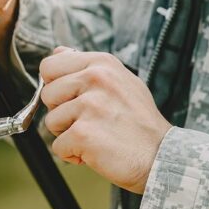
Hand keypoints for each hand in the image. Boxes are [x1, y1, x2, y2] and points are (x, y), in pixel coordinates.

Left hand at [39, 48, 171, 193]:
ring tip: (96, 135)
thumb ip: (87, 67)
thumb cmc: (139, 123)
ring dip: (68, 134)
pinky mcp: (83, 133)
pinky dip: (73, 154)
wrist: (162, 156)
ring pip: (51, 121)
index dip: (55, 85)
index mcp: (101, 64)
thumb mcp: (120, 81)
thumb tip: (59, 52)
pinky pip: (57, 146)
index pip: (50, 65)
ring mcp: (89, 106)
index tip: (71, 98)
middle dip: (61, 112)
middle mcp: (95, 79)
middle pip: (47, 94)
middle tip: (89, 121)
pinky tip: (95, 151)